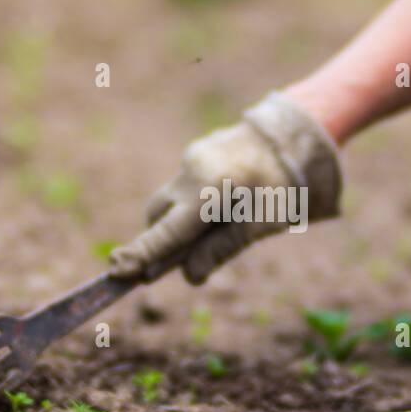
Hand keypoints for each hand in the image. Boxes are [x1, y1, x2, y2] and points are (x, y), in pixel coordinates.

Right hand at [109, 92, 341, 284]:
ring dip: (178, 221)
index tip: (117, 271)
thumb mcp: (259, 225)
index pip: (168, 232)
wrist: (293, 136)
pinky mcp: (197, 152)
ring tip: (215, 223)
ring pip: (169, 200)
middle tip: (172, 261)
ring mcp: (192, 157)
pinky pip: (184, 185)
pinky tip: (221, 202)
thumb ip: (220, 250)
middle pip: (158, 216)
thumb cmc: (282, 187)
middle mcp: (193, 171)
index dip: (143, 255)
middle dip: (160, 239)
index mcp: (211, 190)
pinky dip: (192, 202)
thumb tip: (188, 275)